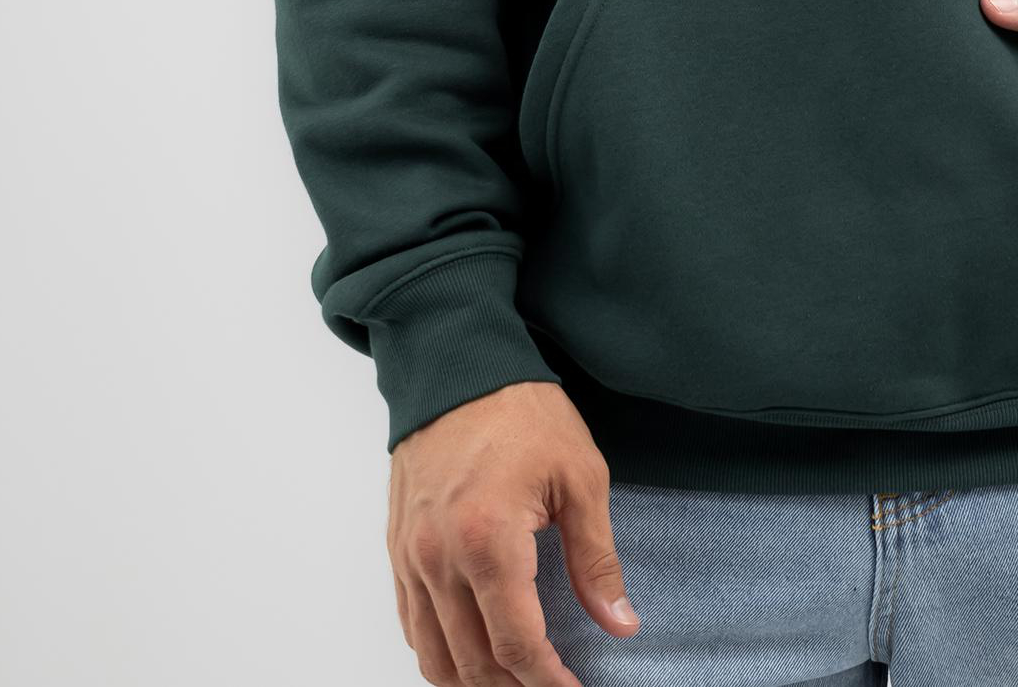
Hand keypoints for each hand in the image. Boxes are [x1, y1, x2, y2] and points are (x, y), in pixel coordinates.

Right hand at [386, 379, 638, 686]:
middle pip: (473, 662)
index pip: (516, 643)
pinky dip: (439, 654)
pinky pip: (411, 625)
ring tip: (514, 681)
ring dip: (474, 682)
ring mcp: (411, 557)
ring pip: (434, 656)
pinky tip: (469, 656)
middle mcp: (439, 558)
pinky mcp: (397, 549)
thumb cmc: (521, 411)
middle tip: (550, 686)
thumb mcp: (580, 477)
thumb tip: (620, 623)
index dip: (548, 681)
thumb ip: (597, 559)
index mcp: (488, 540)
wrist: (456, 363)